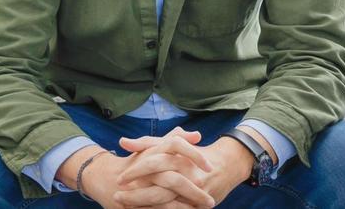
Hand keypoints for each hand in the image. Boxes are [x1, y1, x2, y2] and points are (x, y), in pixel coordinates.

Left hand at [115, 128, 253, 207]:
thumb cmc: (192, 154)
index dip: (135, 170)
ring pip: (165, 201)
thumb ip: (147, 143)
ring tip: (126, 206)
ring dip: (144, 205)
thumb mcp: (171, 145)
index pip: (153, 162)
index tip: (120, 178)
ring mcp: (194, 190)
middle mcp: (188, 172)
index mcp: (180, 155)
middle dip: (136, 192)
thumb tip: (122, 142)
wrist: (226, 164)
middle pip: (158, 184)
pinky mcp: (198, 203)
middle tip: (118, 195)